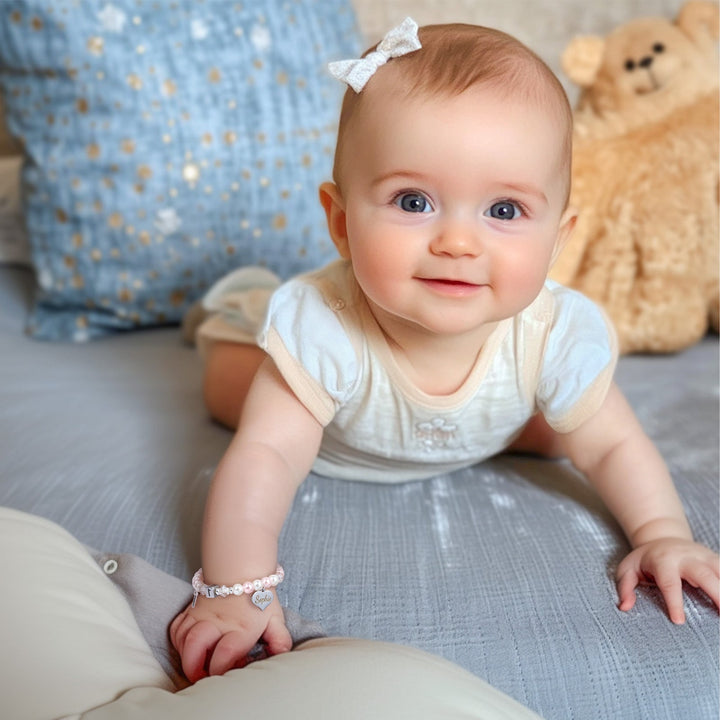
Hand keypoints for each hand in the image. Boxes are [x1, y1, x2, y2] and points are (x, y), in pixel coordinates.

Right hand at [170, 594, 291, 682]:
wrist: (241, 569)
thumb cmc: (258, 597)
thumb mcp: (274, 618)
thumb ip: (279, 640)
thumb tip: (280, 657)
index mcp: (240, 628)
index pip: (225, 653)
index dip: (221, 670)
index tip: (223, 676)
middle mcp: (217, 622)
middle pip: (195, 645)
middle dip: (193, 668)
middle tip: (201, 677)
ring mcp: (201, 615)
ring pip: (182, 638)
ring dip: (185, 656)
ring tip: (196, 664)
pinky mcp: (190, 610)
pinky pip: (176, 628)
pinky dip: (178, 641)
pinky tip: (187, 648)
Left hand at [616, 538, 719, 623]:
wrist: (660, 536)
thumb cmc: (644, 559)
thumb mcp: (628, 569)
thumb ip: (625, 587)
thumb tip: (624, 607)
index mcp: (663, 561)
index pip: (669, 582)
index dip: (674, 602)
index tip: (679, 621)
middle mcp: (686, 557)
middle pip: (703, 574)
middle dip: (716, 593)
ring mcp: (703, 556)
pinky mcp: (714, 559)